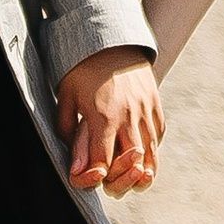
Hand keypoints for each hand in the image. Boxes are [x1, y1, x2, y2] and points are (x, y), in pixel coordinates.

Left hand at [57, 48, 163, 197]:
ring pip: (151, 156)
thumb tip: (75, 167)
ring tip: (132, 179)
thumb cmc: (83, 70)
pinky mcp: (156, 107)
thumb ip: (68, 132)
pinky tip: (140, 154)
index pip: (103, 162)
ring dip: (141, 173)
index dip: (96, 177)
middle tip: (111, 183)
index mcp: (104, 117)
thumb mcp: (66, 97)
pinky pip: (158, 138)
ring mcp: (146, 112)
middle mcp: (129, 117)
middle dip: (121, 180)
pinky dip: (151, 151)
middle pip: (132, 165)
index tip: (90, 177)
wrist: (112, 41)